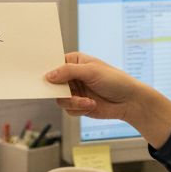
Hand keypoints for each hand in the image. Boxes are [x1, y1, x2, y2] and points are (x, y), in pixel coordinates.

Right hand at [45, 52, 170, 147]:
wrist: (130, 102)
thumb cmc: (115, 81)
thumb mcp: (91, 71)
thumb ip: (68, 72)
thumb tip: (48, 76)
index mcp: (74, 61)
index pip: (54, 63)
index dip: (46, 70)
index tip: (41, 78)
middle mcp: (72, 76)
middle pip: (53, 84)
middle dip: (59, 90)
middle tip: (64, 93)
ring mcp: (75, 91)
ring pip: (60, 99)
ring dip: (73, 102)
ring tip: (87, 101)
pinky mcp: (78, 105)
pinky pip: (68, 110)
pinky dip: (78, 109)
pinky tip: (91, 105)